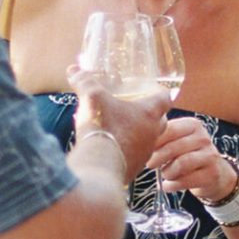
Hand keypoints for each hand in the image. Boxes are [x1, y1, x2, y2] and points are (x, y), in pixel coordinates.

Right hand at [70, 63, 167, 179]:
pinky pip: (134, 156)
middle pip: (160, 121)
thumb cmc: (103, 128)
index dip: (161, 93)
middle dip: (150, 115)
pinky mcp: (133, 168)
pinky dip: (126, 150)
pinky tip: (112, 147)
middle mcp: (152, 134)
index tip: (154, 91)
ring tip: (121, 128)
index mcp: (149, 113)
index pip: (165, 99)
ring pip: (147, 140)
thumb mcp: (91, 98)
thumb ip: (84, 82)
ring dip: (138, 134)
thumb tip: (73, 70)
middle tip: (135, 108)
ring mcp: (144, 153)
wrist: (99, 167)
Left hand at [147, 115, 238, 203]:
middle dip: (157, 158)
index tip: (143, 149)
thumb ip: (162, 137)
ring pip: (181, 164)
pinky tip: (167, 186)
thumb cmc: (187, 155)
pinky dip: (172, 185)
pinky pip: (186, 180)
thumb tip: (138, 140)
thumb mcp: (177, 141)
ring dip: (167, 172)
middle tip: (150, 164)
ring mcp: (210, 156)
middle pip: (173, 147)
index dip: (154, 141)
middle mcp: (203, 138)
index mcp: (192, 125)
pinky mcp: (212, 174)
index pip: (169, 130)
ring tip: (164, 174)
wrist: (213, 174)